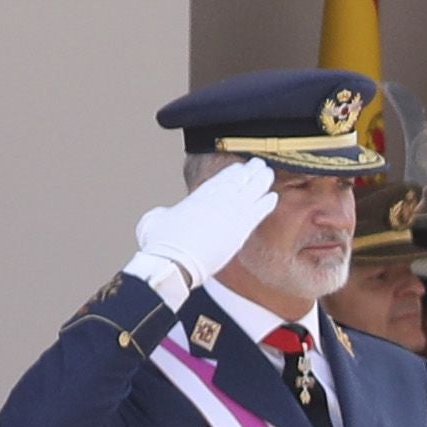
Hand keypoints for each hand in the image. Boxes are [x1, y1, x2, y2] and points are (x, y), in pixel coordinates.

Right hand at [130, 157, 285, 294]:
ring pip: (249, 193)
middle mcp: (214, 203)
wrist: (174, 262)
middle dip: (248, 172)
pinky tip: (273, 197)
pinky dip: (265, 204)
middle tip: (258, 165)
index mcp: (195, 199)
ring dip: (260, 182)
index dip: (230, 174)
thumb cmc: (161, 245)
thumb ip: (163, 214)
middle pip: (236, 183)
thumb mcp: (154, 221)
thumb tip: (164, 214)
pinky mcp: (239, 231)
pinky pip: (256, 213)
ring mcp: (228, 215)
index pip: (217, 182)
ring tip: (267, 173)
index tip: (239, 168)